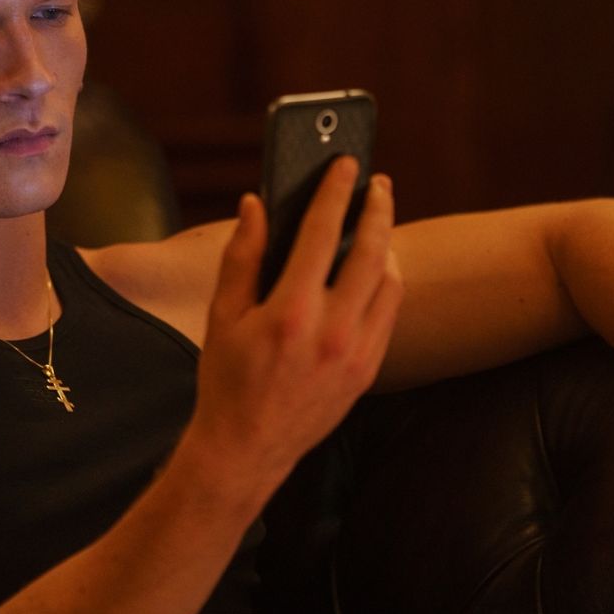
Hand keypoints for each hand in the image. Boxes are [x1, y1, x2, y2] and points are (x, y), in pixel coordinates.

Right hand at [189, 158, 403, 491]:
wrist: (247, 448)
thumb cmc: (227, 380)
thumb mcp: (223, 316)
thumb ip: (242, 256)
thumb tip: (255, 204)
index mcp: (290, 312)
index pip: (323, 233)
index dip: (336, 191)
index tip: (346, 164)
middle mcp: (332, 331)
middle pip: (372, 251)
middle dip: (378, 209)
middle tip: (378, 184)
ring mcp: (356, 353)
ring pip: (390, 282)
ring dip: (387, 245)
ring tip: (377, 224)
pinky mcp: (368, 370)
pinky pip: (389, 313)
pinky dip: (386, 283)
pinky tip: (375, 270)